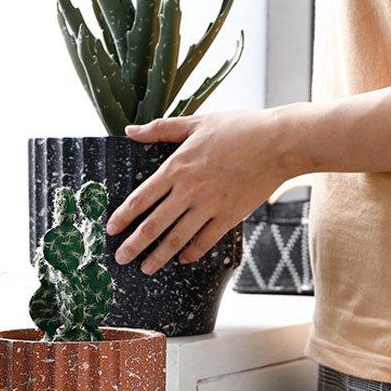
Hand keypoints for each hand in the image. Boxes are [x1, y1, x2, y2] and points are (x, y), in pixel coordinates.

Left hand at [106, 109, 292, 273]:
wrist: (280, 142)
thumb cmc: (239, 128)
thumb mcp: (197, 122)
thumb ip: (161, 129)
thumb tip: (130, 130)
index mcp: (177, 167)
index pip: (141, 197)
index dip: (123, 216)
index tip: (111, 229)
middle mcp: (189, 190)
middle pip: (154, 224)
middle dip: (134, 244)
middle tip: (120, 258)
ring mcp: (209, 206)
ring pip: (177, 238)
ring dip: (159, 256)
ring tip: (145, 268)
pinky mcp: (229, 216)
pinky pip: (205, 240)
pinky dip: (192, 252)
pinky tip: (182, 259)